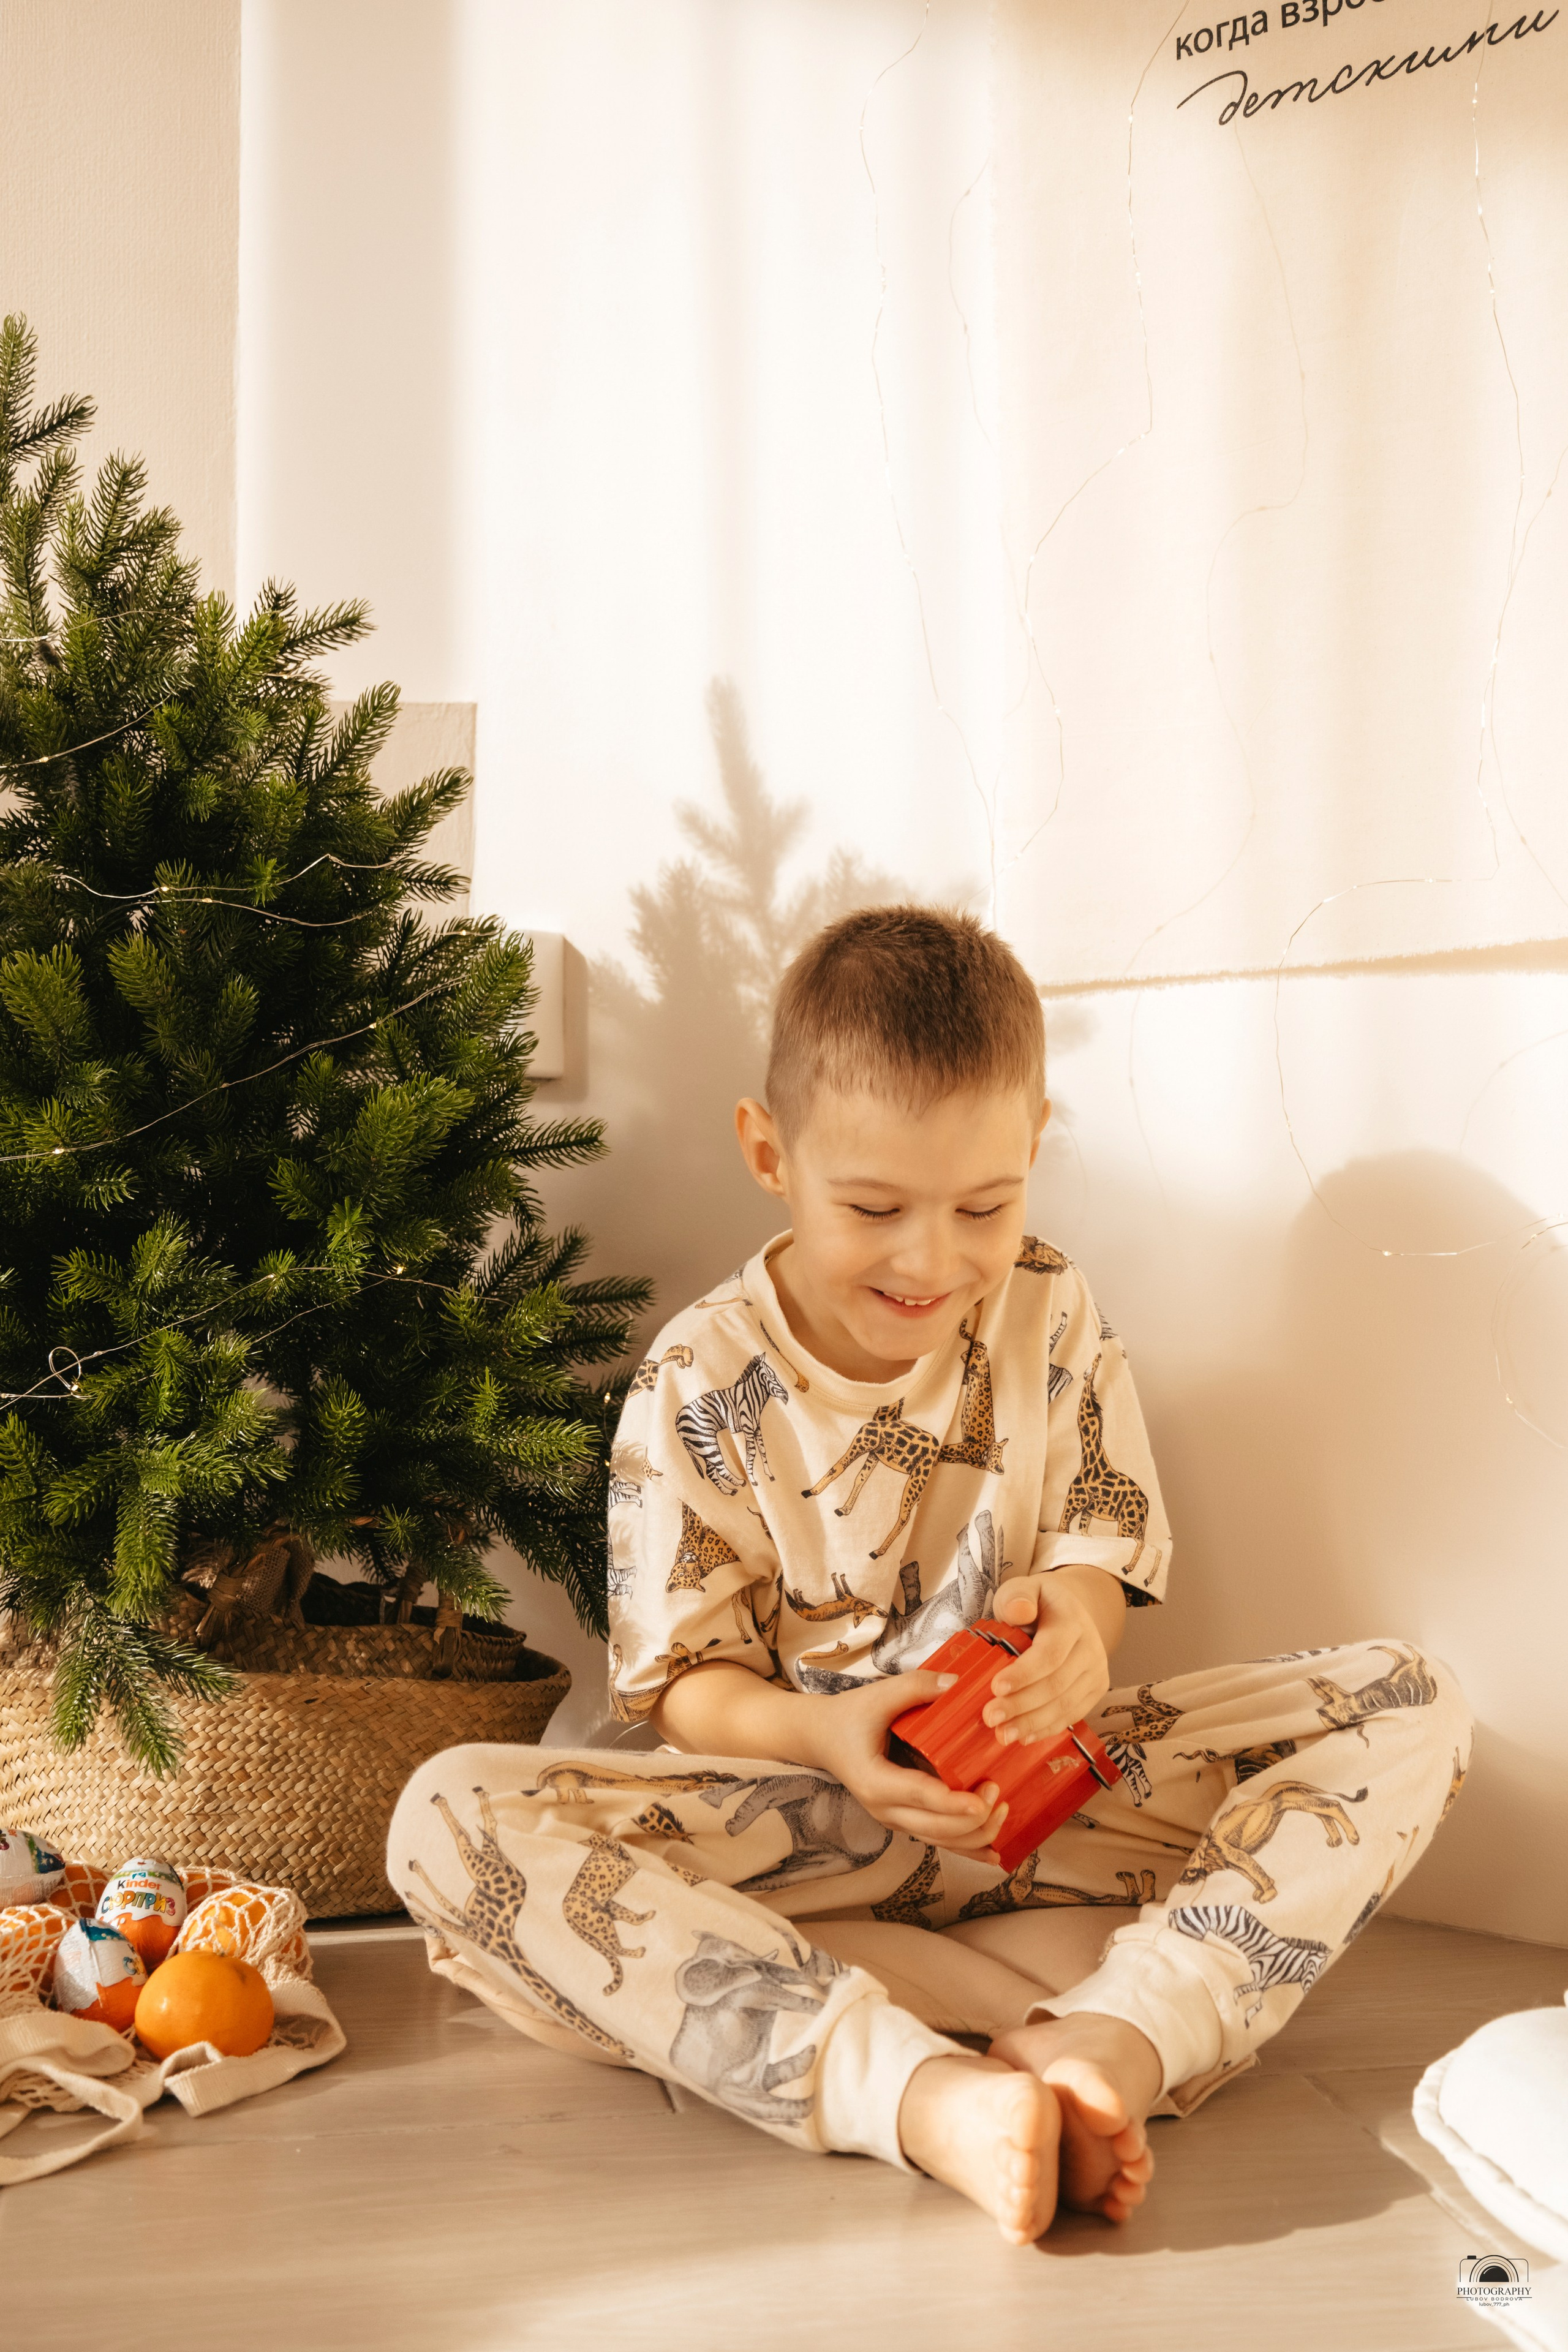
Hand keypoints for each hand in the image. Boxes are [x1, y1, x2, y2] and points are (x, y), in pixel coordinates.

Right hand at [804, 1671, 1009, 1858]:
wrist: (823, 1739)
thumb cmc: (850, 1717)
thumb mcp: (878, 1696)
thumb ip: (916, 1687)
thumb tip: (958, 1684)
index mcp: (875, 1780)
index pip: (919, 1795)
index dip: (953, 1802)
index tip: (983, 1800)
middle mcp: (885, 1808)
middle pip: (935, 1829)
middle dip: (973, 1820)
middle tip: (998, 1794)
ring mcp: (895, 1819)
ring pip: (941, 1842)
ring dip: (976, 1836)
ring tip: (1003, 1810)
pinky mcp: (905, 1821)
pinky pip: (940, 1841)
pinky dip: (968, 1848)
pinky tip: (995, 1853)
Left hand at [983, 1572, 1111, 1744]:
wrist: (1073, 1612)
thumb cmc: (1039, 1602)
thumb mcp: (1024, 1588)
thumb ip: (1017, 1596)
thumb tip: (1018, 1610)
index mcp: (1072, 1621)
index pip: (1051, 1653)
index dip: (1024, 1673)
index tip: (996, 1687)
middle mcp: (1090, 1649)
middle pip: (1057, 1684)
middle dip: (1022, 1704)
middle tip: (991, 1717)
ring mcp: (1096, 1673)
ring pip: (1065, 1705)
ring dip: (1032, 1723)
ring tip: (1002, 1734)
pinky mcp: (1094, 1691)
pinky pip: (1072, 1715)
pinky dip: (1047, 1728)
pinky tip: (1024, 1737)